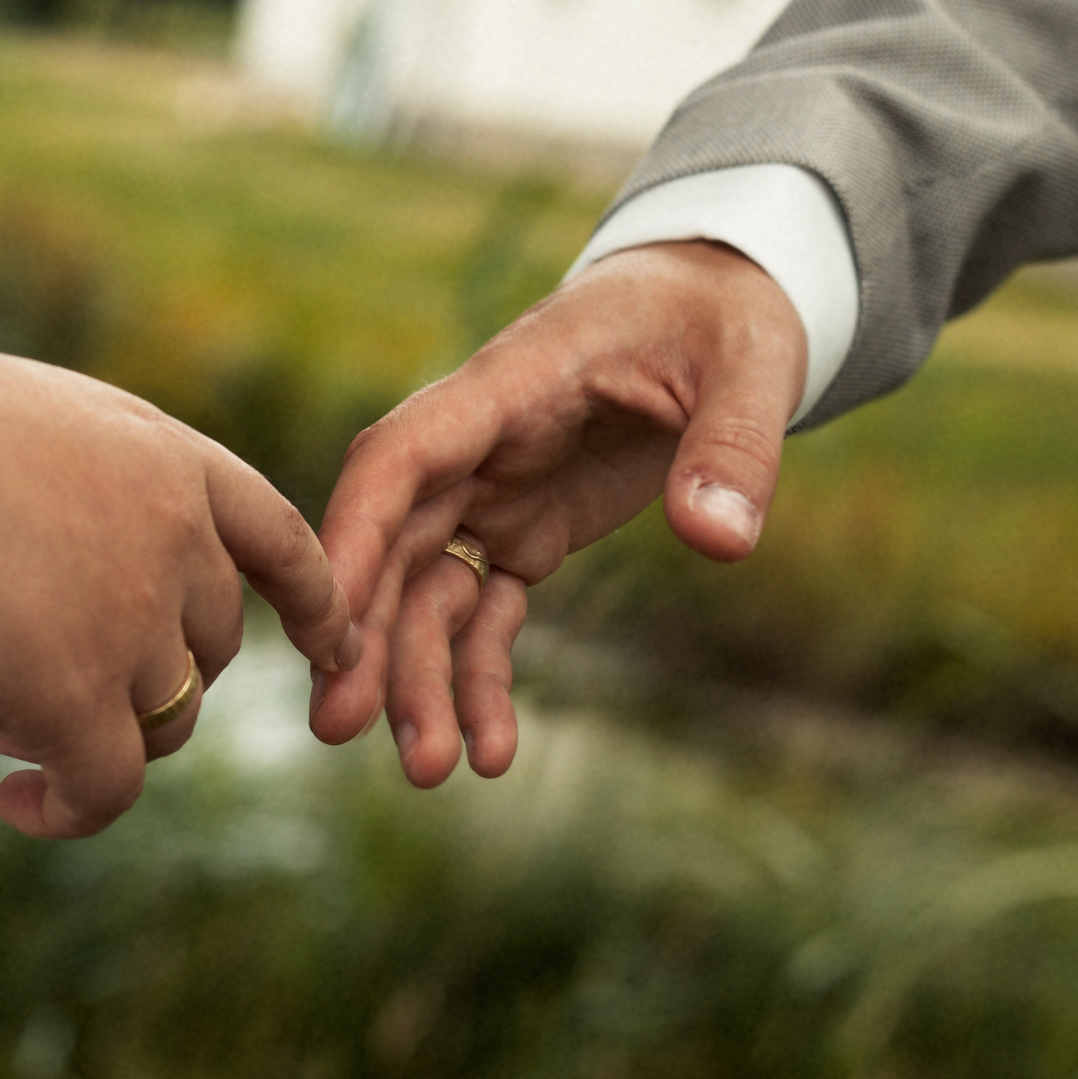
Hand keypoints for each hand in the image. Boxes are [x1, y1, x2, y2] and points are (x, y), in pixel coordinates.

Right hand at [0, 284, 359, 837]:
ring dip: (94, 735)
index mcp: (168, 460)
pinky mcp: (76, 697)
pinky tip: (15, 805)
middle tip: (39, 679)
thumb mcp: (21, 429)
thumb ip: (74, 492)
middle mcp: (177, 541)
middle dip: (145, 676)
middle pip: (210, 646)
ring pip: (165, 722)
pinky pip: (106, 789)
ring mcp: (135, 622)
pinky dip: (69, 811)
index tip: (332, 644)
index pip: (280, 538)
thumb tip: (53, 571)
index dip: (313, 600)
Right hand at [310, 241, 806, 784]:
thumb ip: (733, 445)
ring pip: (427, 592)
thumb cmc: (723, 317)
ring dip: (420, 678)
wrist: (716, 308)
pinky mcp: (524, 530)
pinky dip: (481, 678)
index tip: (326, 620)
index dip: (357, 535)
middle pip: (396, 543)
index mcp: (510, 383)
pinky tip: (491, 750)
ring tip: (432, 770)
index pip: (402, 456)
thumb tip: (719, 541)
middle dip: (366, 637)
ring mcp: (494, 491)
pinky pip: (483, 612)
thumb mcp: (751, 362)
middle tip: (342, 731)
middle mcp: (479, 443)